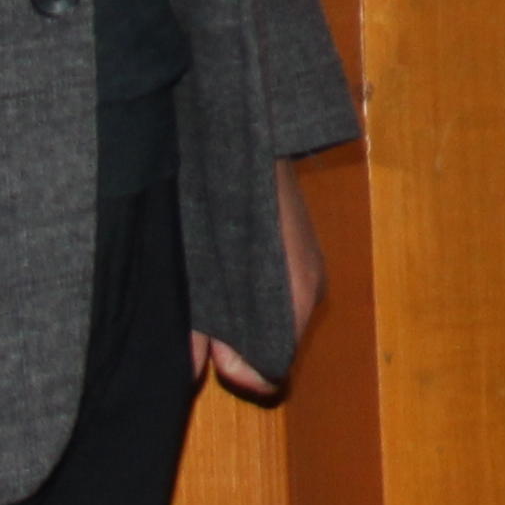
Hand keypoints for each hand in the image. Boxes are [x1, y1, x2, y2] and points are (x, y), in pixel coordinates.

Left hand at [195, 168, 327, 399]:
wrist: (247, 135)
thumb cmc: (221, 195)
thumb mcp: (196, 265)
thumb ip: (195, 322)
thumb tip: (192, 369)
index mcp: (293, 292)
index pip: (275, 366)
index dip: (241, 370)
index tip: (210, 353)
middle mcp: (310, 287)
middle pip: (280, 346)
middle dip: (243, 349)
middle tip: (205, 331)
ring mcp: (312, 268)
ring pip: (283, 322)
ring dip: (249, 325)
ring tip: (212, 308)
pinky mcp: (304, 254)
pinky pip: (286, 297)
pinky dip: (258, 304)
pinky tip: (229, 287)